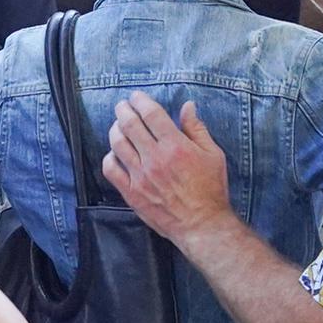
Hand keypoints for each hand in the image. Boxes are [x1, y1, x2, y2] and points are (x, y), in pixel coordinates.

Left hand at [103, 94, 235, 253]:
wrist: (202, 225)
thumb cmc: (211, 190)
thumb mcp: (213, 155)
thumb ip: (197, 129)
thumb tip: (187, 106)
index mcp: (175, 146)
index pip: (151, 114)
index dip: (141, 101)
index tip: (136, 97)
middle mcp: (154, 158)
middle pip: (129, 124)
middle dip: (123, 110)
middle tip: (122, 106)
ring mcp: (140, 176)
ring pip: (117, 144)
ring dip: (115, 129)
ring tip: (118, 125)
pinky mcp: (132, 193)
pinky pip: (111, 170)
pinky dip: (109, 157)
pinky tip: (115, 153)